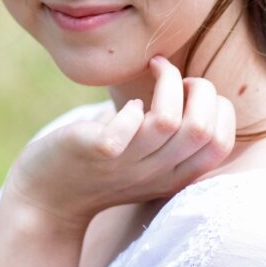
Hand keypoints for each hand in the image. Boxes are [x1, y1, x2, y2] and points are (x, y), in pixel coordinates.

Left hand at [5, 55, 236, 229]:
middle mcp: (155, 173)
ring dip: (168, 82)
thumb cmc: (99, 165)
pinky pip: (127, 127)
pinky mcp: (97, 151)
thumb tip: (192, 86)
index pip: (220, 145)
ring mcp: (126, 164)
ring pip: (169, 122)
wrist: (45, 199)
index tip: (192, 92)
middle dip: (201, 89)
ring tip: (154, 66)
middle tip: (176, 76)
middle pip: (202, 130)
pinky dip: (130, 107)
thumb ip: (170, 135)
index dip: (218, 110)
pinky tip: (125, 105)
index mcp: (173, 176)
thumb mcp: (145, 159)